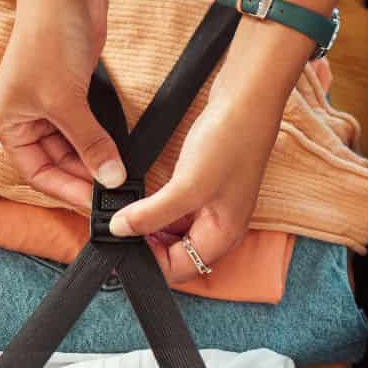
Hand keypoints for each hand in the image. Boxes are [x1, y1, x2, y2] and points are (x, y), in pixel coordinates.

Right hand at [0, 0, 123, 207]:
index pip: (38, 174)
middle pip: (59, 163)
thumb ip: (90, 144)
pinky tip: (123, 154)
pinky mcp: (76, 93)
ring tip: (124, 179)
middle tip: (118, 195)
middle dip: (87, 177)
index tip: (97, 206)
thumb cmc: (48, 39)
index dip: (67, 191)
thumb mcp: (66, 102)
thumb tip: (111, 179)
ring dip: (99, 161)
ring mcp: (52, 105)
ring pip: (77, 148)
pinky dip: (105, 142)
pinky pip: (91, 129)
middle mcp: (26, 118)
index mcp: (8, 124)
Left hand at [106, 85, 283, 282]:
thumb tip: (120, 231)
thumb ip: (152, 215)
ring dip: (150, 223)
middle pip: (176, 253)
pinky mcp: (207, 186)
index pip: (178, 269)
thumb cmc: (230, 142)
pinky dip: (158, 205)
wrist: (248, 98)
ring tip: (128, 207)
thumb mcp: (187, 186)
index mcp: (222, 236)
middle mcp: (219, 227)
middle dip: (147, 242)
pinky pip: (177, 208)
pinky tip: (144, 192)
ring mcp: (214, 206)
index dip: (148, 261)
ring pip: (174, 230)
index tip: (121, 241)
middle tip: (120, 223)